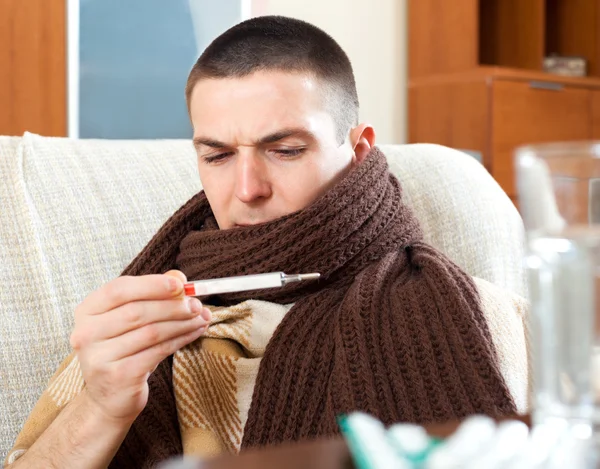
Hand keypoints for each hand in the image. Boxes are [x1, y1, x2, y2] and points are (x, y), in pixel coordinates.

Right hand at [70, 270, 210, 422]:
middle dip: (173, 306)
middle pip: (137, 311)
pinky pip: (157, 351)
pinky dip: (180, 339)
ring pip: (151, 332)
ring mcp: (99, 357)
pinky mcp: (118, 376)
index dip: (152, 284)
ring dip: (182, 323)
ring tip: (202, 317)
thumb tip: (178, 277)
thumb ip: (151, 293)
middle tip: (197, 304)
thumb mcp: (131, 318)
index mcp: (87, 311)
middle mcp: (86, 333)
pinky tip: (194, 333)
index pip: (119, 289)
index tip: (180, 284)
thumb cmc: (123, 350)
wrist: (108, 398)